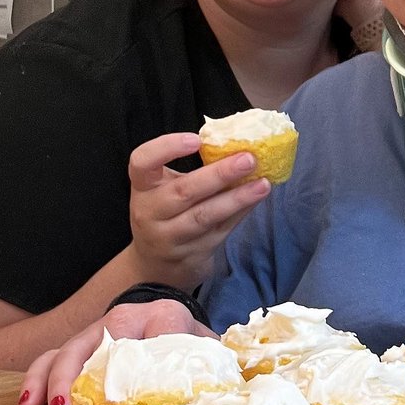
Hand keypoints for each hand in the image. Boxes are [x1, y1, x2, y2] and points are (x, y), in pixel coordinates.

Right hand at [18, 299, 213, 404]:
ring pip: (73, 345)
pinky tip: (31, 404)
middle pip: (110, 334)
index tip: (145, 387)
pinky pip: (52, 356)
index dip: (154, 356)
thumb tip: (244, 391)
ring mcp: (101, 329)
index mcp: (169, 315)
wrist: (170, 325)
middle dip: (93, 368)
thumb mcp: (211, 353)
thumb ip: (222, 367)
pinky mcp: (79, 344)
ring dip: (61, 379)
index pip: (164, 329)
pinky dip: (40, 378)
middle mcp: (132, 316)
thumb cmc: (191, 348)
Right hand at [127, 132, 270, 289]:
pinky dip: (242, 211)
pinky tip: (258, 197)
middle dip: (219, 174)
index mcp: (143, 187)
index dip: (166, 148)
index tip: (197, 139)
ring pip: (205, 215)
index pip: (142, 163)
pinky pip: (221, 229)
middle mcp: (150, 212)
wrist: (158, 264)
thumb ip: (192, 169)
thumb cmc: (167, 212)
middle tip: (248, 159)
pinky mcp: (193, 252)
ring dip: (237, 198)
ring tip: (262, 184)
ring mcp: (171, 236)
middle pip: (183, 191)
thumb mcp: (166, 189)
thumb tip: (238, 144)